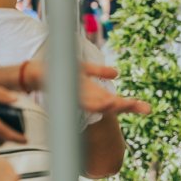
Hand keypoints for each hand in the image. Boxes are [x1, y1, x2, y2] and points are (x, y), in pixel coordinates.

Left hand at [21, 60, 151, 116]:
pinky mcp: (66, 78)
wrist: (32, 73)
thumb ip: (98, 72)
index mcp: (91, 94)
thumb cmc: (57, 75)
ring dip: (109, 103)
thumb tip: (117, 74)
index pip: (114, 102)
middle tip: (145, 108)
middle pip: (109, 103)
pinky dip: (95, 85)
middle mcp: (85, 95)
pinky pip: (81, 84)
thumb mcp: (81, 70)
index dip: (131, 106)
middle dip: (126, 106)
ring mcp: (75, 89)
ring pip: (95, 99)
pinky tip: (107, 91)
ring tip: (124, 105)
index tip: (148, 109)